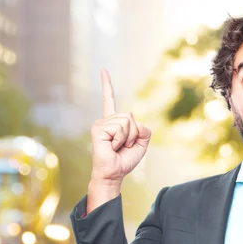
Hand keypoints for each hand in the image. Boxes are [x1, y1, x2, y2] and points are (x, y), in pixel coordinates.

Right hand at [90, 69, 150, 184]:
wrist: (114, 174)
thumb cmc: (125, 161)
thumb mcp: (141, 144)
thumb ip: (145, 131)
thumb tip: (139, 122)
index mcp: (113, 122)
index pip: (109, 100)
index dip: (107, 85)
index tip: (103, 69)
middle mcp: (105, 120)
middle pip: (130, 116)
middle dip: (134, 133)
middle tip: (124, 146)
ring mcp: (100, 124)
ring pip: (127, 121)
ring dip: (128, 137)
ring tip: (118, 147)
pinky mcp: (97, 129)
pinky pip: (120, 128)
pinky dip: (121, 139)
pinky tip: (112, 147)